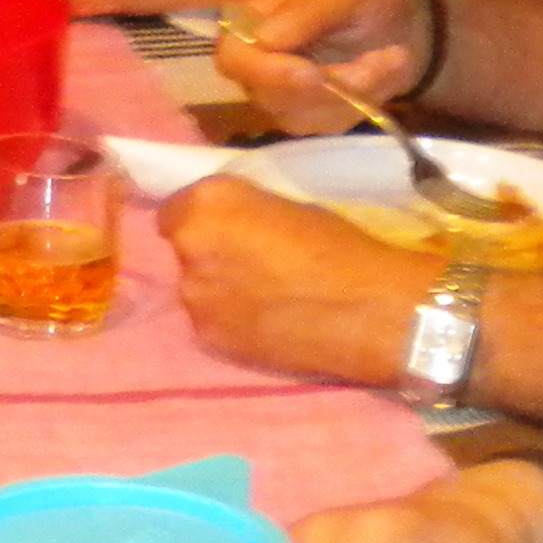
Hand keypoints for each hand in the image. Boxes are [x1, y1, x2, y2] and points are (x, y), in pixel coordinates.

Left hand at [157, 174, 431, 384]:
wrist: (367, 309)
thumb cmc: (338, 244)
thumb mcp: (284, 203)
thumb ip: (241, 211)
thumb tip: (228, 224)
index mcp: (208, 204)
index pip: (175, 208)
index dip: (203, 218)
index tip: (228, 227)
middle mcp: (189, 248)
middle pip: (184, 249)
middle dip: (209, 252)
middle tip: (250, 261)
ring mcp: (194, 298)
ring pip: (196, 288)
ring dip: (218, 288)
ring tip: (262, 296)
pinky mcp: (209, 339)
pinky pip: (210, 322)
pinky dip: (229, 320)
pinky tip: (266, 322)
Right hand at [214, 0, 428, 130]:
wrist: (403, 20)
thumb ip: (307, 10)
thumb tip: (263, 40)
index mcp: (252, 13)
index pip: (233, 56)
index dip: (268, 73)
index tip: (314, 74)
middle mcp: (254, 55)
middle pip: (264, 94)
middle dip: (325, 88)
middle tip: (378, 64)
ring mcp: (275, 88)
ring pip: (298, 115)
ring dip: (352, 94)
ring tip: (391, 58)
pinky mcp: (301, 112)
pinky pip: (322, 124)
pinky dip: (359, 104)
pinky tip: (381, 74)